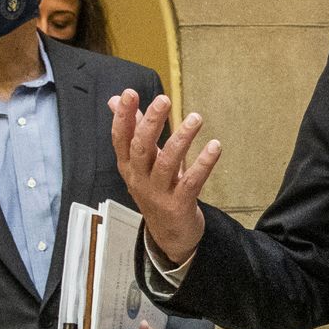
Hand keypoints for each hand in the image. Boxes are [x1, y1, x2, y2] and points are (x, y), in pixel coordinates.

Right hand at [109, 89, 220, 263]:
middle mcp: (140, 179)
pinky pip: (191, 181)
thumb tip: (114, 99)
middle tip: (164, 100)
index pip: (120, 138)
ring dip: (181, 139)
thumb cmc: (156, 190)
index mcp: (129, 166)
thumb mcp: (140, 162)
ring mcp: (158, 193)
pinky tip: (215, 146)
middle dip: (151, 123)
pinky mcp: (179, 205)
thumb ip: (131, 129)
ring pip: (167, 163)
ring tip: (196, 118)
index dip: (122, 116)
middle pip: (141, 148)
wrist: (169, 235)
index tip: (129, 93)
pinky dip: (203, 163)